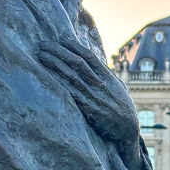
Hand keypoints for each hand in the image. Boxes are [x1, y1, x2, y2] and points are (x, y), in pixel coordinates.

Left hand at [38, 37, 140, 169]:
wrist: (127, 129)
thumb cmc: (123, 107)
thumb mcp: (119, 87)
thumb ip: (107, 75)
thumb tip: (96, 63)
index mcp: (107, 77)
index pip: (88, 56)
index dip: (74, 46)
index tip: (61, 39)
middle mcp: (99, 84)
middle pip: (76, 62)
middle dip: (58, 51)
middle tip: (43, 44)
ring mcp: (92, 96)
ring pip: (70, 75)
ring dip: (54, 64)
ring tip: (41, 55)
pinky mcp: (86, 109)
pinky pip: (69, 93)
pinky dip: (58, 82)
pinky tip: (47, 76)